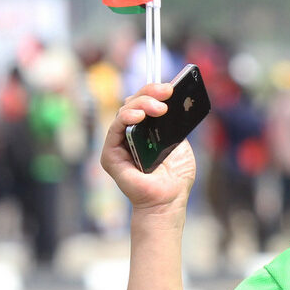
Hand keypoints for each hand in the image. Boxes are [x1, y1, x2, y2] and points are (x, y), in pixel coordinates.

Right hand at [101, 81, 196, 213]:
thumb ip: (172, 125)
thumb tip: (173, 102)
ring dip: (141, 104)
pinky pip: (114, 130)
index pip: (144, 103)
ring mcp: (118, 143)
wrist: (169, 201)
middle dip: (149, 94)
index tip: (170, 88)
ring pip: (124, 113)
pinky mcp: (110, 155)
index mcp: (146, 130)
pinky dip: (125, 119)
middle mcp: (130, 134)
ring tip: (159, 108)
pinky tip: (139, 116)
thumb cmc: (175, 177)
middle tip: (167, 93)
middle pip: (133, 103)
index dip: (154, 92)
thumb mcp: (180, 144)